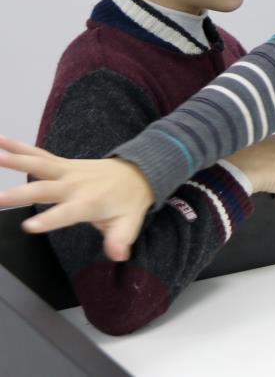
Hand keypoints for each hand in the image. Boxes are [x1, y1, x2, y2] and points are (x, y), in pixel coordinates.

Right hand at [0, 137, 151, 261]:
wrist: (139, 172)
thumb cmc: (129, 202)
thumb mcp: (129, 223)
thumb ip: (120, 240)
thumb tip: (119, 255)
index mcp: (89, 203)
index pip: (66, 213)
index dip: (49, 220)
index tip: (29, 226)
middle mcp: (75, 185)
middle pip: (45, 189)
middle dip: (21, 194)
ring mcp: (67, 171)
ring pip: (39, 165)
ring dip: (16, 161)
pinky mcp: (62, 163)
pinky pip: (38, 154)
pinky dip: (19, 147)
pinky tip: (0, 141)